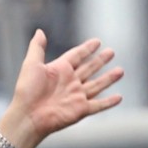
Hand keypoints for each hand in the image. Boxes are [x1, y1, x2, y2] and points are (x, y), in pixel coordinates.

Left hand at [1, 30, 122, 147]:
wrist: (27, 117)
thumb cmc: (27, 91)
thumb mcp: (31, 64)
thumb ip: (37, 48)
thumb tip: (39, 31)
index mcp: (59, 70)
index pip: (76, 56)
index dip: (86, 49)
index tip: (97, 41)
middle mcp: (69, 83)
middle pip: (88, 69)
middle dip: (100, 61)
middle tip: (111, 52)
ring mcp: (76, 96)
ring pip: (96, 85)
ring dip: (108, 79)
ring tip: (120, 71)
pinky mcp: (80, 110)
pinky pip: (98, 105)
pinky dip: (109, 102)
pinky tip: (119, 97)